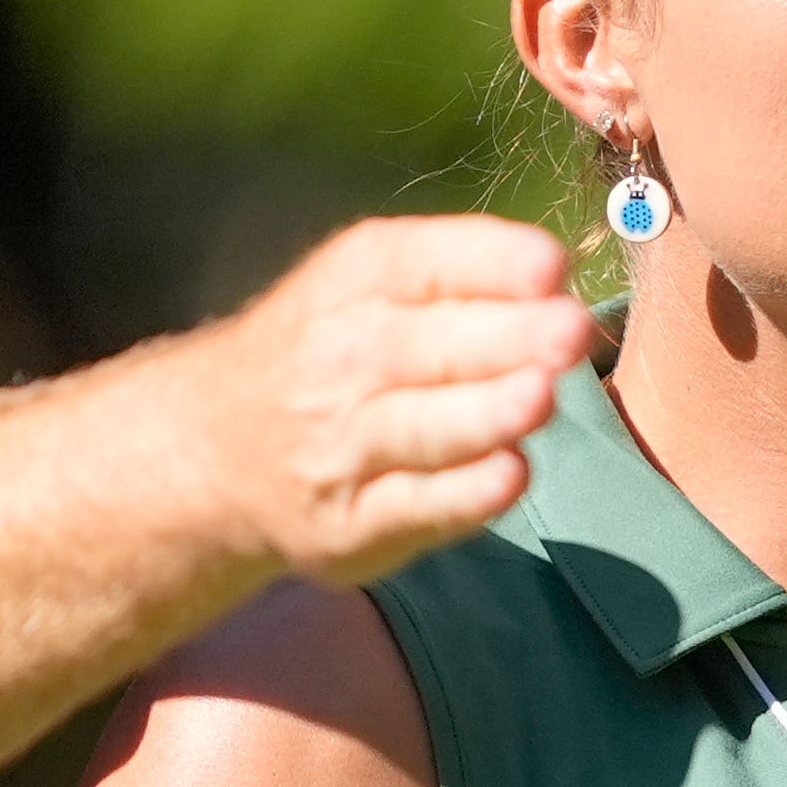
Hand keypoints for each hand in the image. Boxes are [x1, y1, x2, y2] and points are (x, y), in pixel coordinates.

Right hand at [150, 214, 590, 589]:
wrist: (216, 449)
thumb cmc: (332, 351)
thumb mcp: (372, 284)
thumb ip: (465, 277)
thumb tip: (565, 284)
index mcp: (354, 281)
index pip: (422, 262)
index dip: (489, 263)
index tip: (550, 267)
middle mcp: (338, 357)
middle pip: (423, 347)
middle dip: (501, 338)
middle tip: (570, 331)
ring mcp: (340, 446)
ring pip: (419, 430)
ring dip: (483, 415)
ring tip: (540, 398)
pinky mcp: (352, 524)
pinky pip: (415, 507)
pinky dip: (465, 494)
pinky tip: (511, 474)